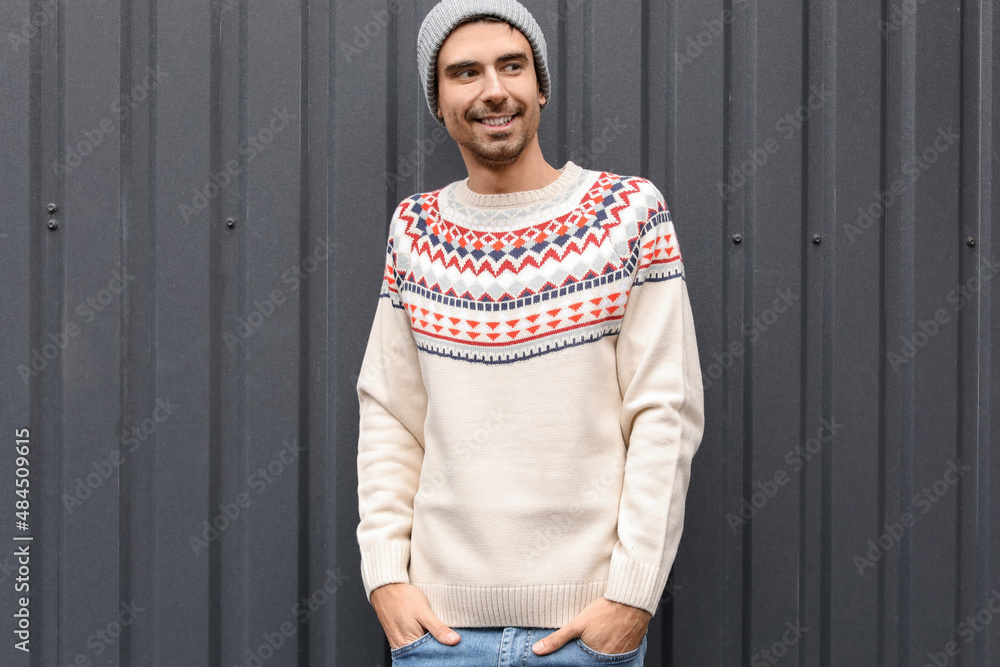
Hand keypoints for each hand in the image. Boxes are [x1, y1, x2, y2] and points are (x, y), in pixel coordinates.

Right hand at [369, 583, 460, 649]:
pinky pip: (412, 644)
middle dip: (436, 647)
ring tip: (435, 631)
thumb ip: (438, 629)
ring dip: (428, 642)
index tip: (453, 643)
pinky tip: (426, 631)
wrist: (385, 588)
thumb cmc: (403, 598)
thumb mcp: (424, 612)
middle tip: (446, 636)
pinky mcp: (397, 637)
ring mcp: (398, 643)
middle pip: (424, 653)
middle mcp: (402, 647)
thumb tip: (454, 640)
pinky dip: (421, 639)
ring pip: (418, 648)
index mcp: (409, 644)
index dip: (443, 650)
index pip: (431, 655)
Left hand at [531, 597, 650, 655]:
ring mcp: (620, 658)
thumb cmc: (606, 611)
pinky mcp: (629, 650)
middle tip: (585, 645)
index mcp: (595, 659)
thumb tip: (538, 650)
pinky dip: (609, 650)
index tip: (572, 656)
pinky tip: (606, 639)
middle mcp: (609, 662)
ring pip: (604, 660)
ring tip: (596, 640)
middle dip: (585, 659)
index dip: (575, 663)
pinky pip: (616, 656)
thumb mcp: (577, 624)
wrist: (632, 601)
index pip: (579, 666)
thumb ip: (557, 639)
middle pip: (592, 663)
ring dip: (597, 654)